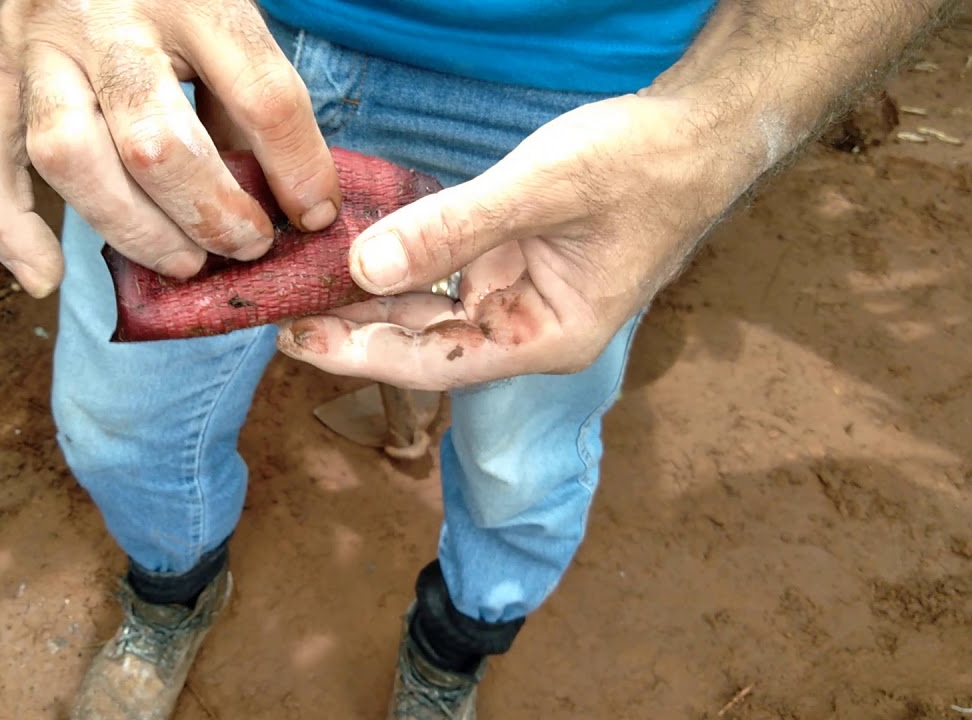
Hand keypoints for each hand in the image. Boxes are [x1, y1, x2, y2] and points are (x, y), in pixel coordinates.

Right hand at [0, 0, 340, 297]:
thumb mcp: (225, 19)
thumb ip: (249, 103)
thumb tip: (291, 205)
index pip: (260, 94)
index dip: (298, 169)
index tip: (315, 213)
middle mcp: (103, 19)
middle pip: (154, 141)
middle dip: (209, 214)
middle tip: (245, 245)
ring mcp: (35, 47)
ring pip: (68, 156)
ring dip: (131, 229)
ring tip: (182, 263)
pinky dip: (8, 230)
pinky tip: (46, 279)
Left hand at [275, 94, 764, 390]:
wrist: (698, 131)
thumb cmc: (642, 164)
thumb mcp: (544, 190)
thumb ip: (453, 227)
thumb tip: (364, 264)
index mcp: (545, 337)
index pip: (434, 362)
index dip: (360, 353)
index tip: (293, 339)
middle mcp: (526, 328)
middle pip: (422, 342)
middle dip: (351, 326)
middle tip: (273, 308)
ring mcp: (517, 295)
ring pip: (427, 308)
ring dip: (368, 296)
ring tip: (297, 284)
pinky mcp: (509, 260)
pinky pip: (443, 270)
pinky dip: (400, 260)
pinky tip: (351, 250)